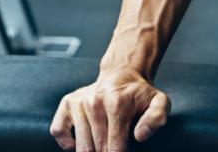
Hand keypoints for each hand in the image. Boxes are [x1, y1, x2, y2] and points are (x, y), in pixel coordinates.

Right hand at [50, 67, 170, 151]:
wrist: (122, 74)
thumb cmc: (139, 94)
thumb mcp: (159, 102)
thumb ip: (156, 119)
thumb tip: (140, 135)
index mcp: (117, 104)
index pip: (115, 148)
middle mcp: (95, 103)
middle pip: (97, 149)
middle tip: (114, 148)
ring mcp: (79, 103)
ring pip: (80, 147)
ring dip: (92, 151)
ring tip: (103, 145)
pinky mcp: (67, 103)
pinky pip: (58, 132)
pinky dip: (68, 144)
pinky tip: (81, 142)